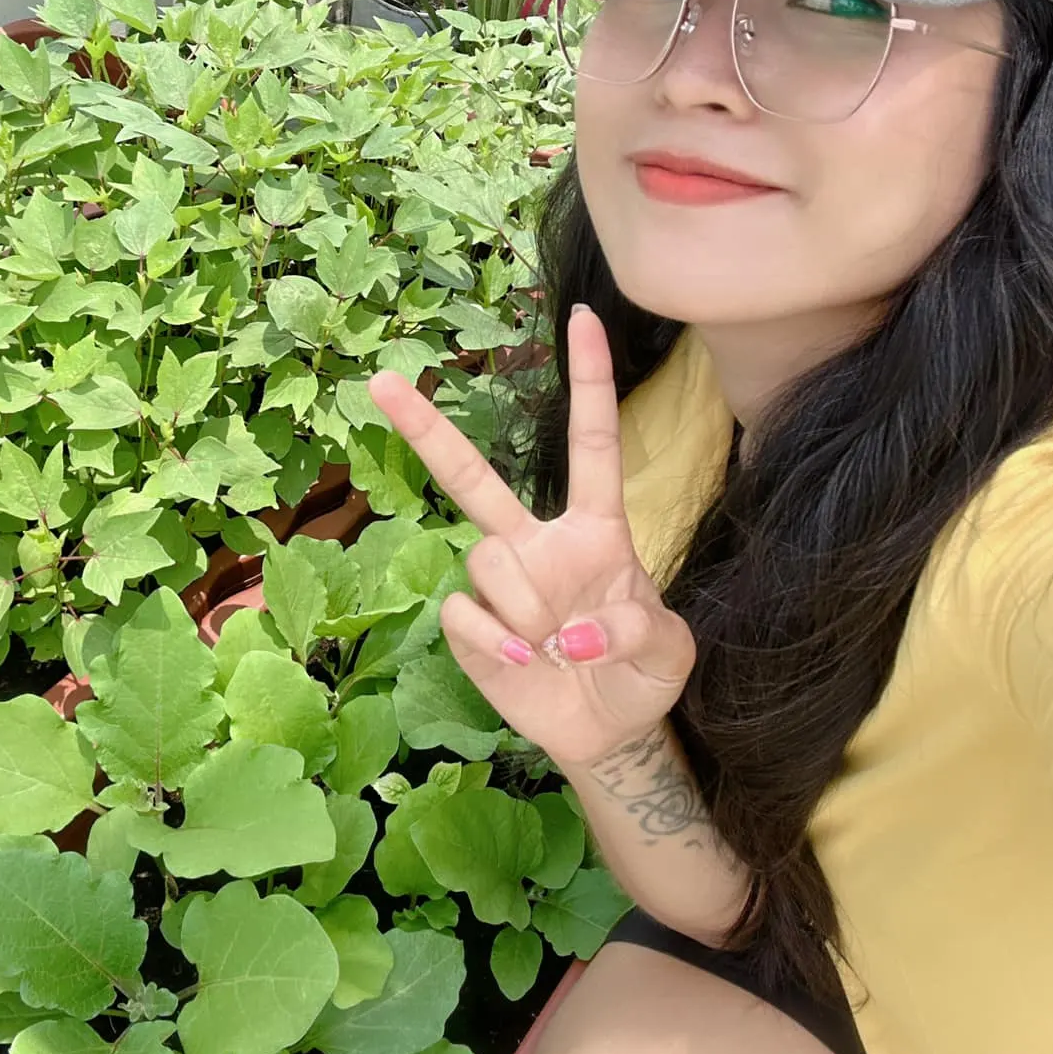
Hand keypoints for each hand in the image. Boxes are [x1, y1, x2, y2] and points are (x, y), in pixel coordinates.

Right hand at [366, 305, 695, 771]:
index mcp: (596, 530)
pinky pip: (464, 611)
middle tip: (382, 380)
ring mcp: (500, 583)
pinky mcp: (471, 625)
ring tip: (554, 644)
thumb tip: (571, 633)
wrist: (607, 734)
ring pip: (486, 556)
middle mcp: (538, 544)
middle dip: (426, 430)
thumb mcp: (670, 653)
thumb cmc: (640, 675)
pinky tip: (522, 658)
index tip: (583, 318)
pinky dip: (494, 637)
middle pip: (476, 477)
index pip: (593, 445)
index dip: (589, 382)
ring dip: (525, 603)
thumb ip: (638, 630)